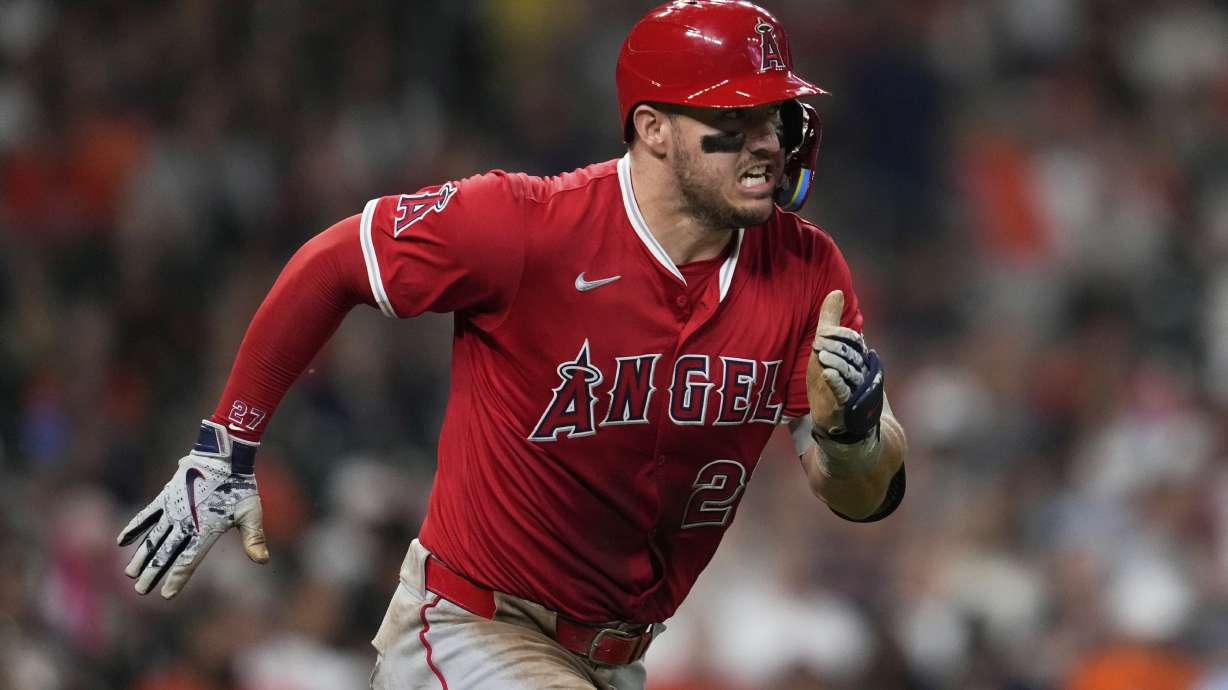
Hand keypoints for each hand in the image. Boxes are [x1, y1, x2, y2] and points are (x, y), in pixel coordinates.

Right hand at [117, 421, 267, 598]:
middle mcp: (185, 522)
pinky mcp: (165, 496)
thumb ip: (254, 538)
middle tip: (140, 591)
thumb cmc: (241, 486)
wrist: (224, 455)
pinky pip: (146, 515)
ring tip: (130, 573)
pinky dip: (134, 527)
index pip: (188, 561)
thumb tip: (264, 562)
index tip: (166, 595)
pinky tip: (122, 541)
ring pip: (153, 538)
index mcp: (205, 530)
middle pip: (165, 553)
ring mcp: (173, 509)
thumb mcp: (251, 513)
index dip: (177, 578)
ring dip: (141, 556)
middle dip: (153, 573)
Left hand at [807, 290, 883, 442]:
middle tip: (820, 341)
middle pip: (850, 354)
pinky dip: (836, 382)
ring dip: (835, 362)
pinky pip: (843, 392)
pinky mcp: (846, 407)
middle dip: (835, 347)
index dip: (839, 335)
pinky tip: (827, 374)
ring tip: (821, 355)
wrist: (842, 428)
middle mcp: (861, 372)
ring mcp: (855, 390)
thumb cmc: (833, 384)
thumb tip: (836, 291)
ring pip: (848, 372)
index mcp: (858, 357)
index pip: (852, 341)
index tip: (825, 331)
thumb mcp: (828, 349)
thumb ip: (831, 321)